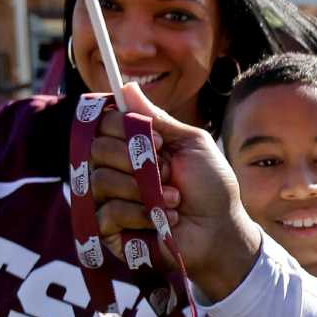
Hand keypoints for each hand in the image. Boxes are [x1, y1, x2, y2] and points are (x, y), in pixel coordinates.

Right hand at [87, 84, 264, 301]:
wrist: (221, 229)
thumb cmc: (211, 186)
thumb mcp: (190, 144)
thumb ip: (157, 119)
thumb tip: (125, 87)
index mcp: (131, 146)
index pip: (101, 123)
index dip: (123, 127)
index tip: (159, 142)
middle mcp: (114, 169)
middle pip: (95, 148)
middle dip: (136, 160)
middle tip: (166, 172)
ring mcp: (108, 199)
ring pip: (100, 179)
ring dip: (144, 190)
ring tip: (173, 200)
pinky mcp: (108, 230)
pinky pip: (107, 212)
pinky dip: (140, 214)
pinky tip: (162, 221)